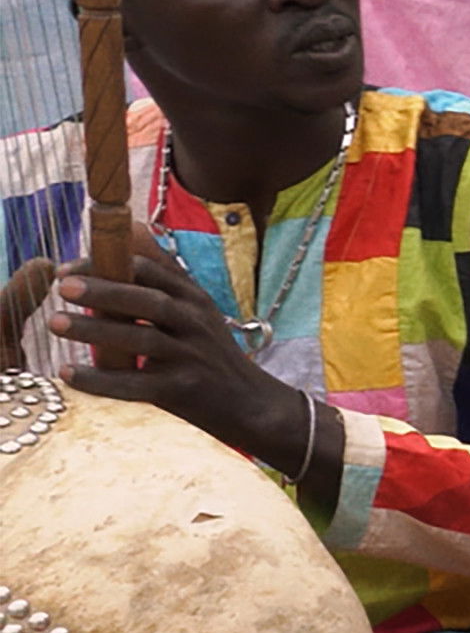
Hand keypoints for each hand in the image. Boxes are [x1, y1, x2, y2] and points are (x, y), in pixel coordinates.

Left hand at [47, 247, 310, 463]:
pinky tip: (68, 374)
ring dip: (95, 331)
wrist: (251, 403)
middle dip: (106, 291)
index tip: (67, 269)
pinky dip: (100, 380)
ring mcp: (190, 358)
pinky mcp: (183, 391)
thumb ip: (165, 276)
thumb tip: (134, 229)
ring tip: (55, 323)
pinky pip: (135, 384)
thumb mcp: (197, 310)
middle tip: (64, 287)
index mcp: (195, 300)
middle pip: (150, 302)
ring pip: (140, 340)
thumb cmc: (211, 354)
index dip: (110, 266)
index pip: (152, 272)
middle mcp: (196, 324)